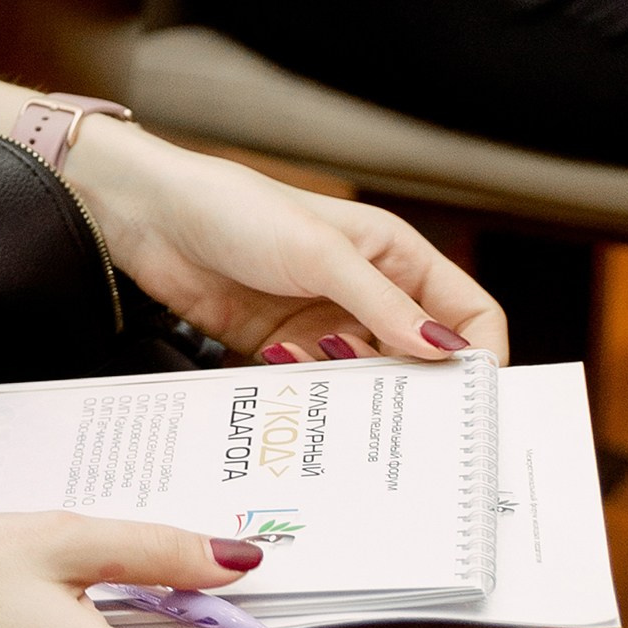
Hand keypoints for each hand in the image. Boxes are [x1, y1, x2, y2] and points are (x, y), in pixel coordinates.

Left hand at [67, 120, 505, 364]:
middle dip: (417, 388)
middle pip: (422, 359)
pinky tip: (286, 373)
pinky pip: (316, 389)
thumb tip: (447, 351)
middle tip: (405, 419)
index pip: (468, 313)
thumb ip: (382, 304)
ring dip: (355, 391)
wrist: (148, 215)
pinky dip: (311, 393)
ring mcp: (325, 323)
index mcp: (394, 256)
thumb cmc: (235, 208)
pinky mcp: (281, 349)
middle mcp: (367, 293)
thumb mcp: (319, 251)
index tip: (473, 400)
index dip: (479, 355)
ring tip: (331, 383)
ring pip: (369, 380)